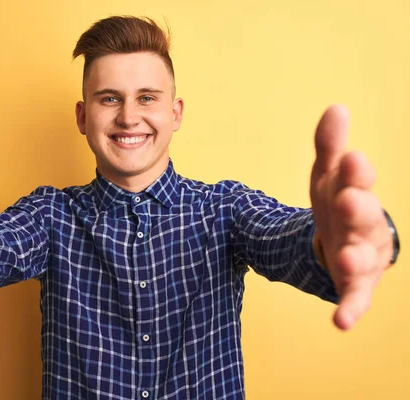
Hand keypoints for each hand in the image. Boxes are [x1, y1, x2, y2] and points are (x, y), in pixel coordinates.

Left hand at [310, 105, 392, 330]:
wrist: (344, 240)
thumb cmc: (338, 202)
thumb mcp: (327, 175)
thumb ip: (329, 146)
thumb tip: (336, 107)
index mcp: (356, 193)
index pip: (357, 181)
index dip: (356, 172)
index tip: (352, 158)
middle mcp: (365, 225)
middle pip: (364, 216)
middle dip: (358, 207)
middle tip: (348, 199)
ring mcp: (362, 255)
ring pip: (362, 257)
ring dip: (355, 257)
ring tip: (345, 257)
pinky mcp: (354, 285)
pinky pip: (355, 298)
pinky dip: (350, 310)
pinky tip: (341, 323)